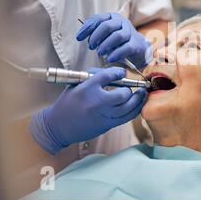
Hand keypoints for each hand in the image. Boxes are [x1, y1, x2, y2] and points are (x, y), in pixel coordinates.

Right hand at [30, 67, 146, 153]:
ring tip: (142, 93)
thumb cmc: (68, 103)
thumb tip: (115, 73)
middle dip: (130, 90)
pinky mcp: (107, 125)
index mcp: (86, 89)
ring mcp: (102, 116)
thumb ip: (94, 76)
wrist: (58, 127)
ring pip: (128, 107)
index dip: (118, 72)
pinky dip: (135, 110)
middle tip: (133, 87)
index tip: (121, 72)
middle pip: (122, 94)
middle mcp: (96, 102)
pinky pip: (126, 117)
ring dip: (138, 99)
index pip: (107, 76)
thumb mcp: (76, 85)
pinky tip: (138, 104)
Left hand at [76, 13, 151, 68]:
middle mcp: (122, 23)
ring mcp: (130, 33)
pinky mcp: (136, 44)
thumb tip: (80, 36)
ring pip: (118, 36)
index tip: (78, 38)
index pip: (98, 19)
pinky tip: (109, 59)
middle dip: (96, 37)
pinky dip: (117, 54)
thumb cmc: (117, 41)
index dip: (87, 28)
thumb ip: (94, 33)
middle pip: (107, 26)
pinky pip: (126, 48)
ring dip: (106, 45)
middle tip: (91, 46)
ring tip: (99, 53)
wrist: (138, 48)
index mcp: (112, 17)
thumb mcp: (105, 34)